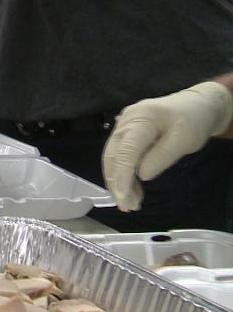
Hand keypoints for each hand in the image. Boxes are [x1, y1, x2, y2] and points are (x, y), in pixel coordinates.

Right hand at [102, 81, 232, 211]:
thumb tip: (142, 175)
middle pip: (113, 154)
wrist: (197, 104)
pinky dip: (125, 173)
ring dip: (119, 181)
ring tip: (131, 203)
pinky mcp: (127, 132)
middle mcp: (126, 120)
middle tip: (125, 206)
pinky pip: (120, 154)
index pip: (126, 150)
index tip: (123, 197)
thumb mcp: (184, 140)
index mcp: (142, 118)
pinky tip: (133, 189)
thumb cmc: (193, 120)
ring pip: (114, 157)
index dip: (122, 175)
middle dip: (116, 182)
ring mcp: (124, 125)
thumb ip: (162, 157)